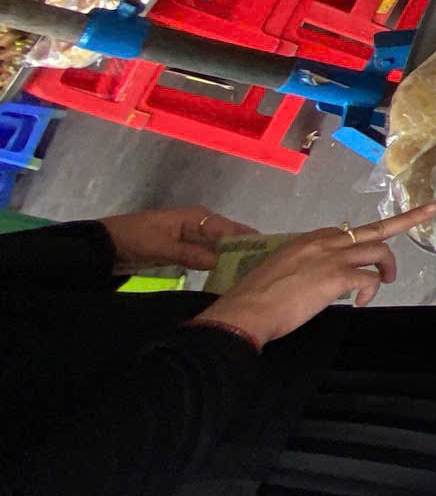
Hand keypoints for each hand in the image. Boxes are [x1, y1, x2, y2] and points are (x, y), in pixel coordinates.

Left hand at [102, 206, 253, 272]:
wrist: (105, 245)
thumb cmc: (134, 239)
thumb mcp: (161, 247)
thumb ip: (190, 254)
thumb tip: (220, 263)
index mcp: (198, 217)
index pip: (231, 229)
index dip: (250, 241)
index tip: (270, 255)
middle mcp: (200, 225)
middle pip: (230, 238)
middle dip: (246, 252)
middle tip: (265, 271)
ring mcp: (193, 238)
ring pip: (221, 249)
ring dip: (233, 261)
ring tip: (253, 277)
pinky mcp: (186, 251)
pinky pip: (209, 257)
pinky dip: (218, 266)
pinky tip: (229, 278)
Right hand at [195, 207, 432, 350]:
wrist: (245, 311)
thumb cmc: (257, 298)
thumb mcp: (282, 271)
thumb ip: (305, 267)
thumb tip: (319, 278)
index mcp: (309, 240)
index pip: (347, 230)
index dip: (369, 235)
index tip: (384, 236)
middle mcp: (323, 242)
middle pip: (374, 228)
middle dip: (407, 219)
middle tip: (430, 211)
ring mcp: (331, 257)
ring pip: (378, 251)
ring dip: (388, 268)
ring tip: (384, 283)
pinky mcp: (336, 277)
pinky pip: (369, 278)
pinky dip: (371, 290)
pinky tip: (361, 302)